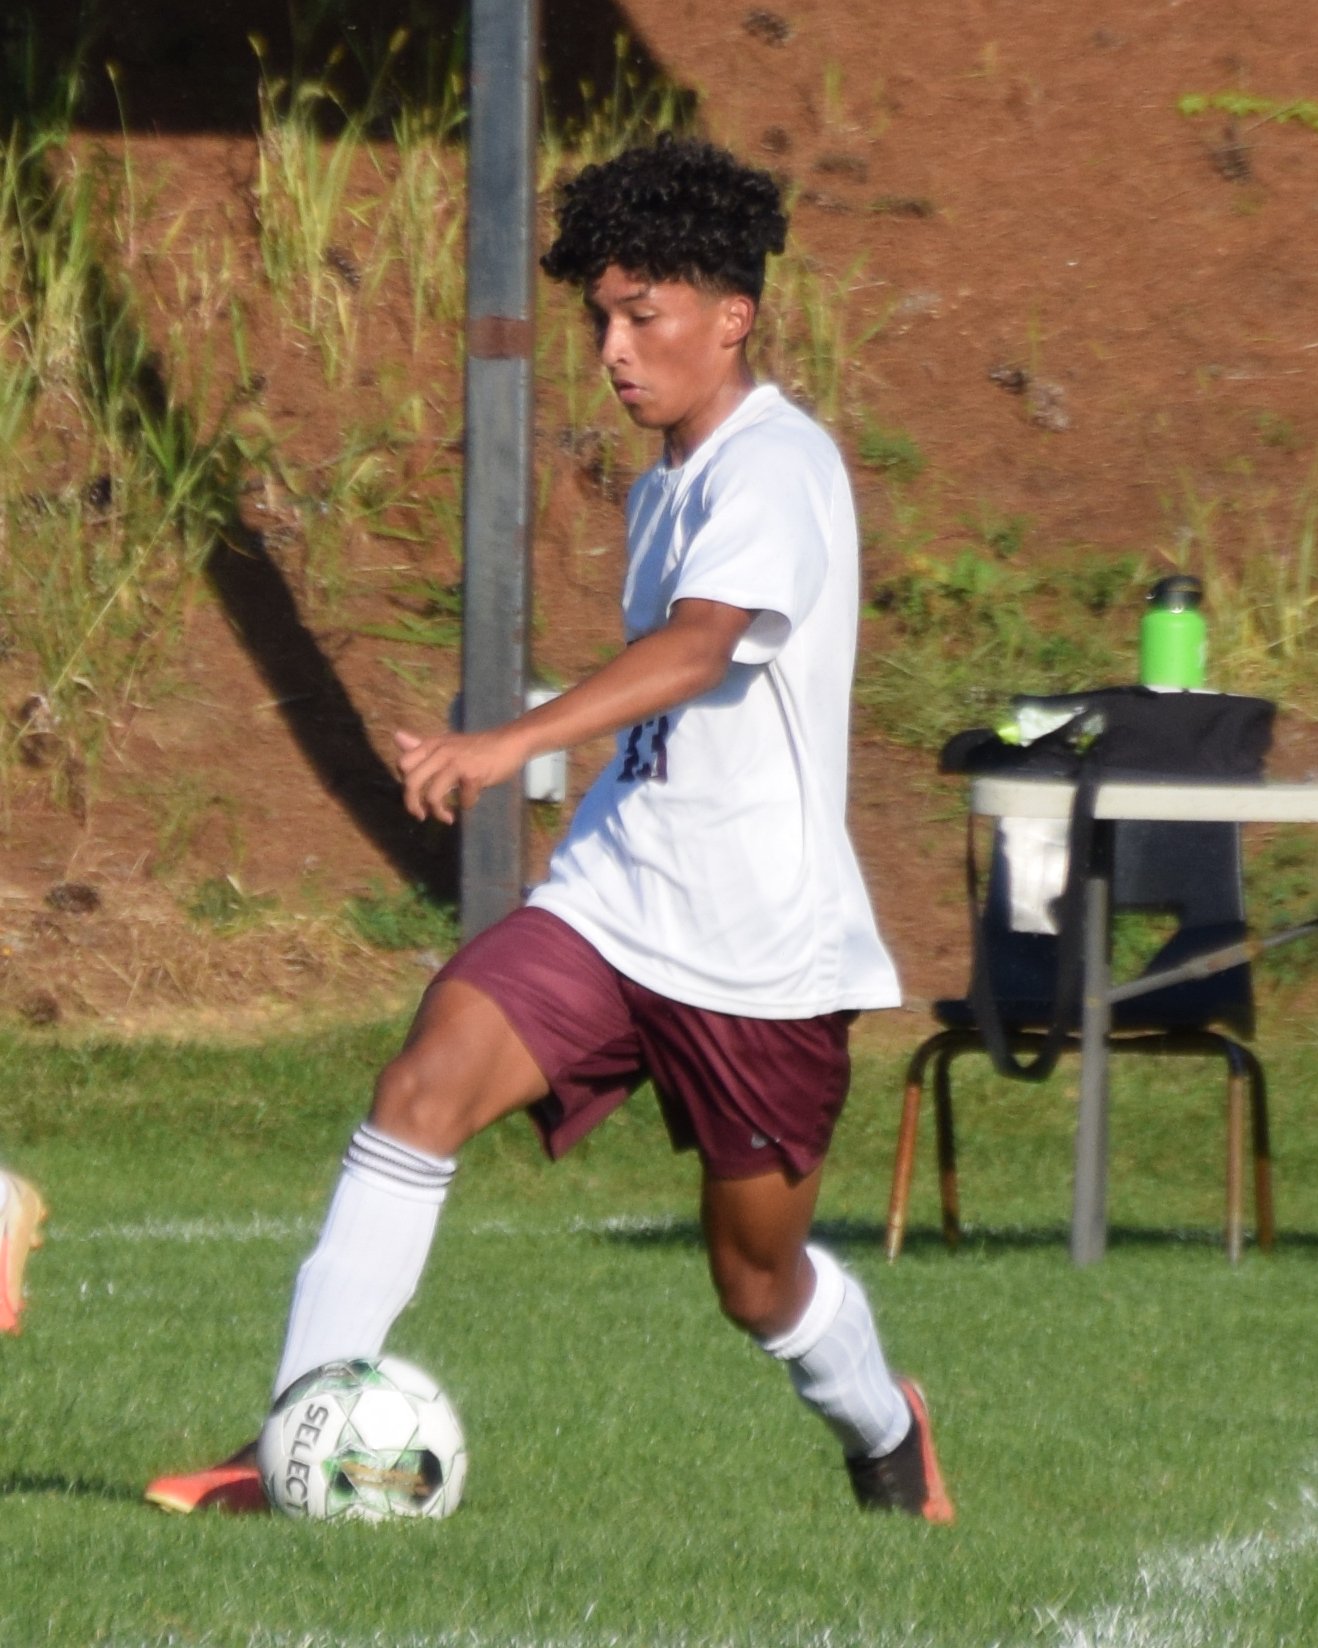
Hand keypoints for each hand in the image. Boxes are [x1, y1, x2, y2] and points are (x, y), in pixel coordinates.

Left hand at [394, 727, 526, 823]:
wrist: (509, 743)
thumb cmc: (477, 747)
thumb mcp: (446, 744)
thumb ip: (421, 746)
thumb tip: (396, 736)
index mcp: (432, 745)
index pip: (403, 764)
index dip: (406, 784)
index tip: (417, 795)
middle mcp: (441, 752)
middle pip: (412, 782)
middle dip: (413, 804)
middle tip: (421, 815)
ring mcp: (457, 764)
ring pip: (433, 796)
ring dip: (438, 813)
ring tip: (447, 818)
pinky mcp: (473, 775)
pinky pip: (463, 800)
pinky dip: (467, 805)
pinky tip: (471, 802)